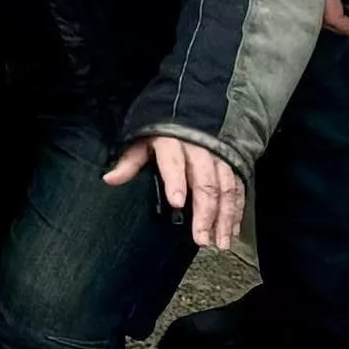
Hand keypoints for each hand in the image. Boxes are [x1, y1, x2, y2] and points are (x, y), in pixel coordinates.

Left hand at [106, 129, 247, 252]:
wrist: (192, 106)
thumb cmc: (162, 130)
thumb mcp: (142, 140)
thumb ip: (130, 162)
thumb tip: (109, 179)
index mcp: (173, 142)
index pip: (174, 163)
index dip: (176, 182)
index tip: (176, 203)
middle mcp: (200, 150)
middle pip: (205, 183)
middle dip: (205, 212)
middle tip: (201, 237)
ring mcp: (219, 158)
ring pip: (226, 189)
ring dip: (225, 217)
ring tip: (220, 242)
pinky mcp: (232, 165)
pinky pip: (238, 189)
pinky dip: (237, 211)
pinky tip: (233, 229)